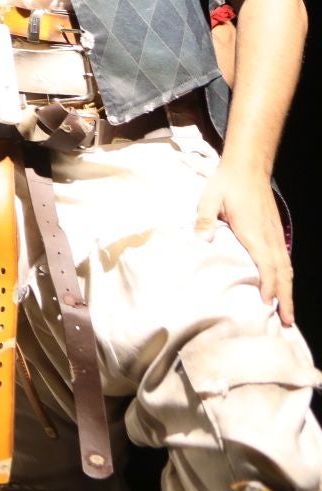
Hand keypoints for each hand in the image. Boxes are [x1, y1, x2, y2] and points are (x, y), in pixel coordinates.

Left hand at [196, 161, 292, 324]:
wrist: (247, 168)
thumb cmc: (226, 184)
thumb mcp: (209, 198)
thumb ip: (204, 219)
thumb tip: (202, 239)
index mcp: (254, 232)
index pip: (266, 264)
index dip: (268, 285)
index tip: (266, 304)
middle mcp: (269, 237)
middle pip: (283, 273)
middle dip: (285, 298)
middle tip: (286, 322)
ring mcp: (274, 235)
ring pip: (286, 268)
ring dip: (288, 291)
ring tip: (287, 313)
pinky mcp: (274, 232)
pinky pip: (284, 260)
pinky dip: (286, 278)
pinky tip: (283, 288)